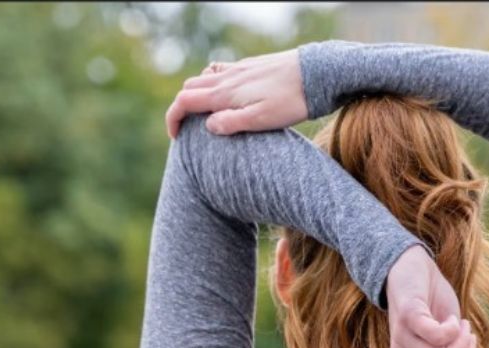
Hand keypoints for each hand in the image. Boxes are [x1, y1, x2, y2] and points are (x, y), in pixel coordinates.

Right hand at [165, 48, 307, 138]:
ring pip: (204, 77)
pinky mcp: (251, 67)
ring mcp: (239, 69)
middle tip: (186, 129)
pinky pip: (221, 71)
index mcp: (225, 93)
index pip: (185, 100)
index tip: (176, 137)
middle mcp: (227, 77)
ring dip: (196, 94)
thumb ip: (230, 123)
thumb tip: (208, 126)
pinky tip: (224, 95)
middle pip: (190, 87)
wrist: (315, 74)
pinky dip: (212, 83)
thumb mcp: (259, 120)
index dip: (173, 119)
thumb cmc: (289, 102)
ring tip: (203, 114)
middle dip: (181, 107)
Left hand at [386, 245, 476, 347]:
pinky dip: (455, 330)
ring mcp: (402, 339)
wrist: (411, 270)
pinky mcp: (407, 319)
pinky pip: (438, 337)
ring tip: (462, 326)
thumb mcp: (444, 339)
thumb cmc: (431, 306)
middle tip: (468, 340)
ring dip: (465, 343)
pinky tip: (455, 319)